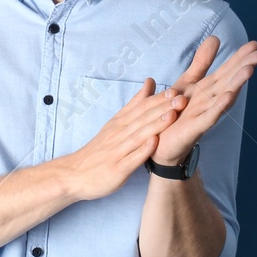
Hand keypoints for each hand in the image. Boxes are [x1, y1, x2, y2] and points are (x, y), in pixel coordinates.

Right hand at [62, 78, 187, 202]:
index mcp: (120, 123)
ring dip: (156, 125)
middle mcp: (119, 134)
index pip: (141, 107)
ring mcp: (118, 152)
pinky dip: (143, 150)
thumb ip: (135, 104)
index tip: (177, 90)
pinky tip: (154, 142)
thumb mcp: (115, 122)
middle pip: (142, 118)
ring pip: (139, 136)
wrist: (75, 174)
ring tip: (172, 115)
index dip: (159, 99)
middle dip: (163, 108)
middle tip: (181, 99)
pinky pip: (131, 159)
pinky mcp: (117, 169)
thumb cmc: (100, 149)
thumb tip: (151, 82)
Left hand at [152, 36, 256, 165]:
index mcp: (209, 88)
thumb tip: (215, 38)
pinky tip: (230, 95)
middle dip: (244, 67)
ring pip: (224, 95)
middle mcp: (211, 100)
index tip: (255, 44)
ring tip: (249, 70)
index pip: (227, 70)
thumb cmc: (177, 113)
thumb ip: (202, 62)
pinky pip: (209, 115)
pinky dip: (220, 106)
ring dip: (237, 83)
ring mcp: (205, 113)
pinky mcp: (196, 127)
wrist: (163, 144)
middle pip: (230, 80)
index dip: (240, 57)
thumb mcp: (188, 82)